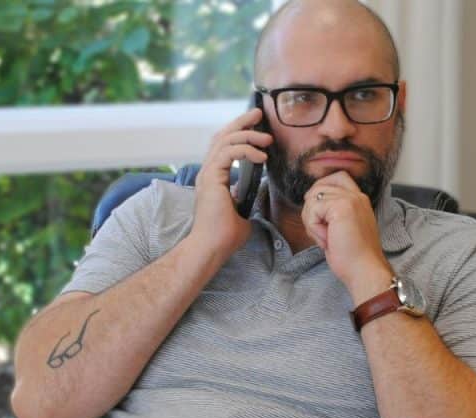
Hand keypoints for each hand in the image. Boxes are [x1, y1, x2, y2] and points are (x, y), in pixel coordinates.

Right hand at [190, 107, 272, 257]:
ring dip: (248, 135)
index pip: (224, 146)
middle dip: (241, 122)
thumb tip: (256, 191)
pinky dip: (246, 150)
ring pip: (225, 139)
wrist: (212, 247)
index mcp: (214, 177)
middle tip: (258, 113)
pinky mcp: (212, 177)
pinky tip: (261, 157)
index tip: (257, 126)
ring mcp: (208, 173)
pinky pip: (229, 152)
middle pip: (222, 135)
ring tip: (267, 139)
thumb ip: (246, 197)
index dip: (239, 132)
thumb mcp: (243, 211)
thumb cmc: (225, 235)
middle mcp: (208, 171)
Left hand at [302, 171, 393, 303]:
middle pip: (320, 185)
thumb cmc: (353, 257)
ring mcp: (350, 199)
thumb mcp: (342, 228)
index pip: (337, 177)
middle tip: (322, 230)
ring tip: (327, 238)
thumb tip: (310, 201)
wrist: (364, 270)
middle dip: (312, 208)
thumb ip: (331, 211)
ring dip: (312, 222)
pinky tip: (327, 240)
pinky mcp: (341, 206)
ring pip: (312, 199)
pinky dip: (314, 229)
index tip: (322, 216)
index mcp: (359, 200)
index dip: (321, 191)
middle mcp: (356, 195)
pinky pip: (312, 210)